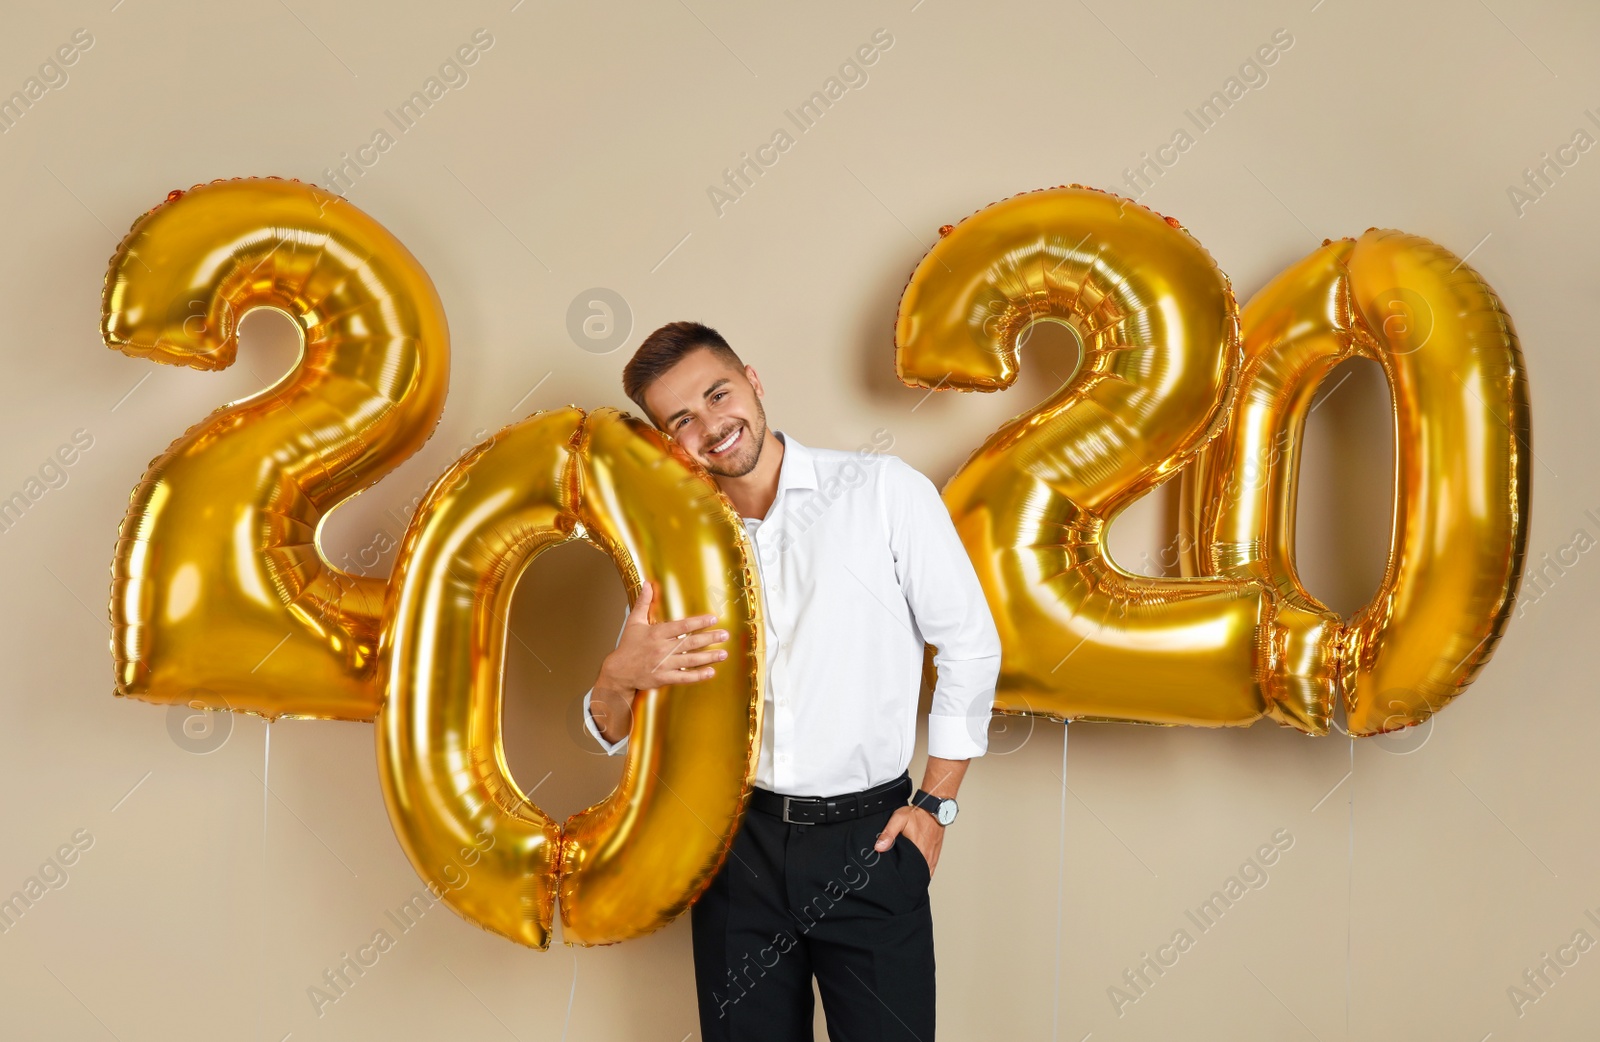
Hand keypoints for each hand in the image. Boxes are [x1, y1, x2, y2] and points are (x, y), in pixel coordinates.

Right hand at [589, 582, 728, 742]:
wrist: (618, 672)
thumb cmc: (628, 646)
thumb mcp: (634, 622)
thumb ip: (643, 603)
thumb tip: (647, 584)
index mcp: (657, 633)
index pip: (682, 626)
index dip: (699, 622)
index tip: (713, 618)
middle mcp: (662, 649)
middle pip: (690, 643)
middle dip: (710, 638)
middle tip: (725, 635)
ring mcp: (663, 665)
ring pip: (690, 660)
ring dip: (709, 657)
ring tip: (724, 654)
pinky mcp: (663, 678)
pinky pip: (684, 677)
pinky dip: (698, 675)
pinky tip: (711, 672)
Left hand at [874, 805, 943, 878]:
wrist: (933, 809)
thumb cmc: (917, 815)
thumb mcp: (899, 819)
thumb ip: (888, 833)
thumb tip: (878, 847)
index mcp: (917, 851)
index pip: (909, 874)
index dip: (901, 880)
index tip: (894, 881)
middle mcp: (926, 857)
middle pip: (916, 876)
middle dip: (907, 880)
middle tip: (898, 881)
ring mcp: (932, 857)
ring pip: (924, 875)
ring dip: (916, 877)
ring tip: (906, 878)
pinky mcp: (935, 855)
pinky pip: (930, 870)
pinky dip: (924, 873)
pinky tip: (916, 873)